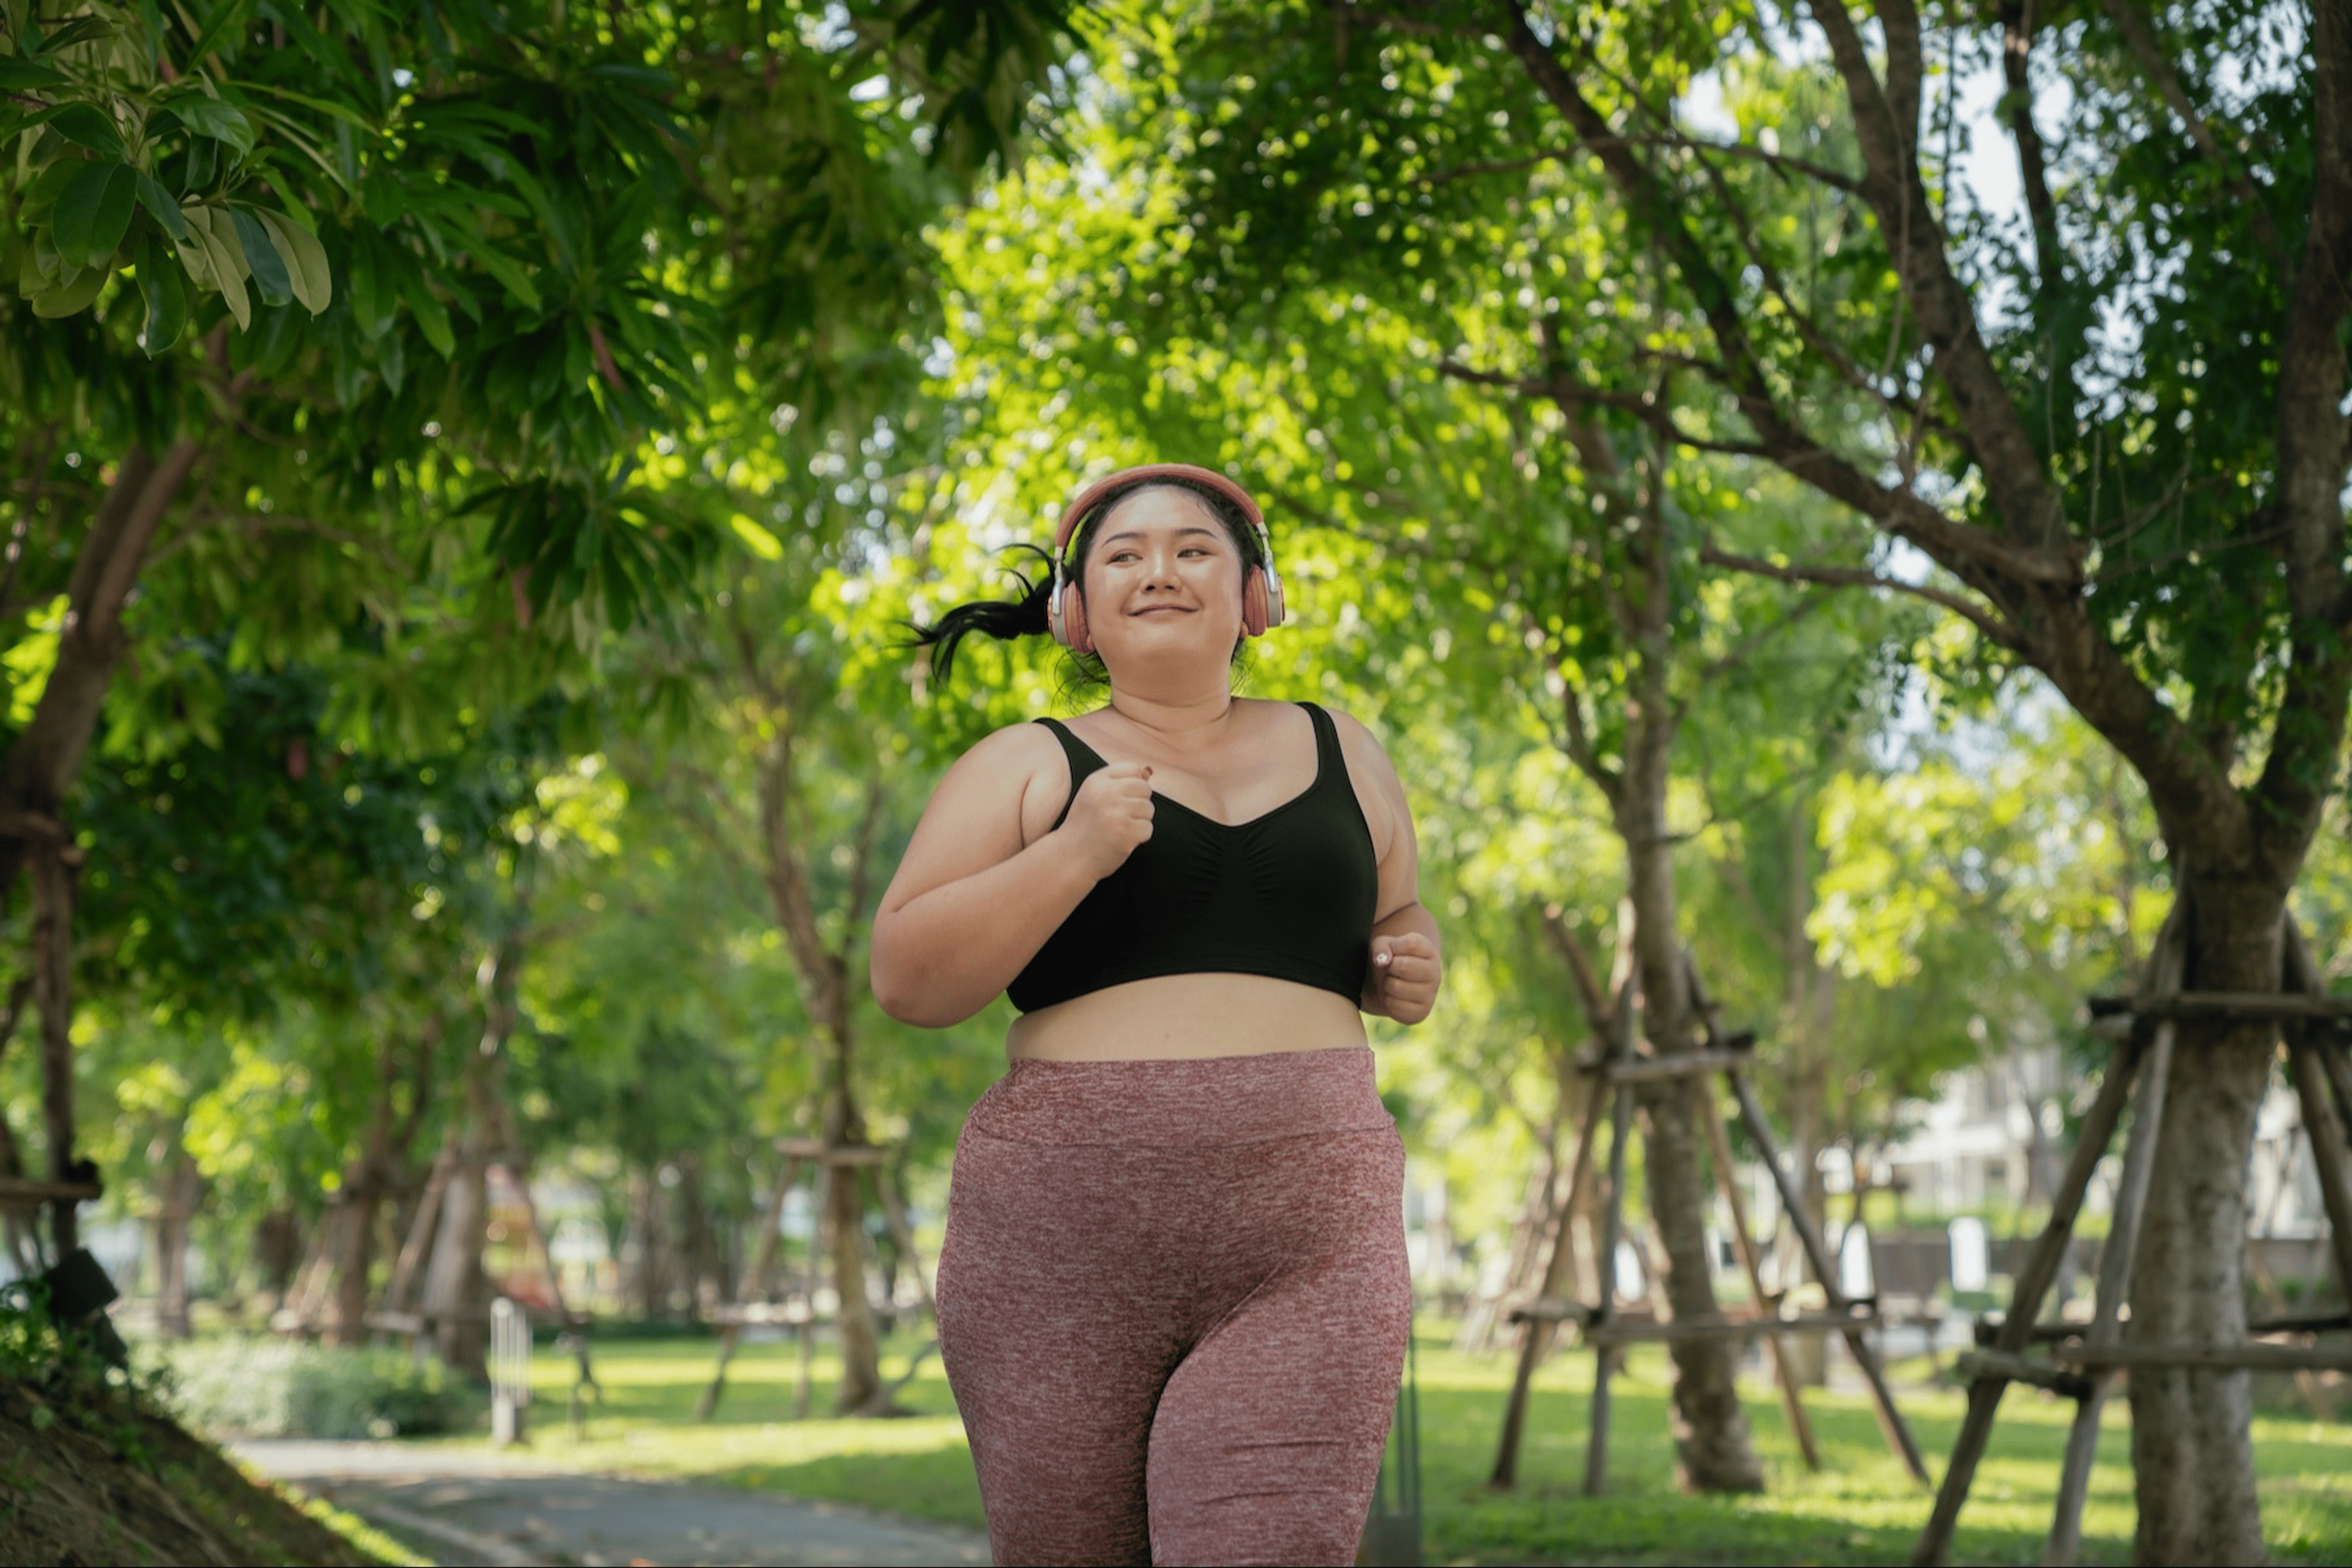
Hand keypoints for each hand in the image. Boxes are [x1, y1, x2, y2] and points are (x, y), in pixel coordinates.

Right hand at [1058, 762, 1154, 878]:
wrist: (1069, 857)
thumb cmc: (1084, 828)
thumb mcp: (1092, 796)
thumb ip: (1118, 782)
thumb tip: (1148, 772)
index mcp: (1097, 781)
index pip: (1133, 768)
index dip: (1133, 785)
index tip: (1122, 799)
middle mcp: (1107, 793)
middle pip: (1144, 788)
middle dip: (1138, 804)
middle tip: (1120, 818)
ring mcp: (1117, 812)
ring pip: (1149, 808)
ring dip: (1139, 821)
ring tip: (1119, 829)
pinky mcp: (1126, 832)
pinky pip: (1148, 828)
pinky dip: (1139, 837)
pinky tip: (1122, 839)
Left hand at [1366, 931, 1440, 1023]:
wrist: (1391, 984)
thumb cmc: (1390, 959)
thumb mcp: (1382, 945)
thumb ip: (1381, 947)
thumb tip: (1383, 961)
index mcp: (1429, 951)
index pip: (1411, 944)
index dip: (1394, 946)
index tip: (1393, 951)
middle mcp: (1435, 972)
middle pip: (1404, 966)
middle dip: (1389, 967)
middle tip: (1391, 969)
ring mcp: (1431, 994)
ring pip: (1397, 987)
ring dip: (1387, 984)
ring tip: (1392, 982)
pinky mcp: (1422, 1012)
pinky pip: (1395, 1006)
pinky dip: (1387, 1001)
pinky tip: (1394, 997)